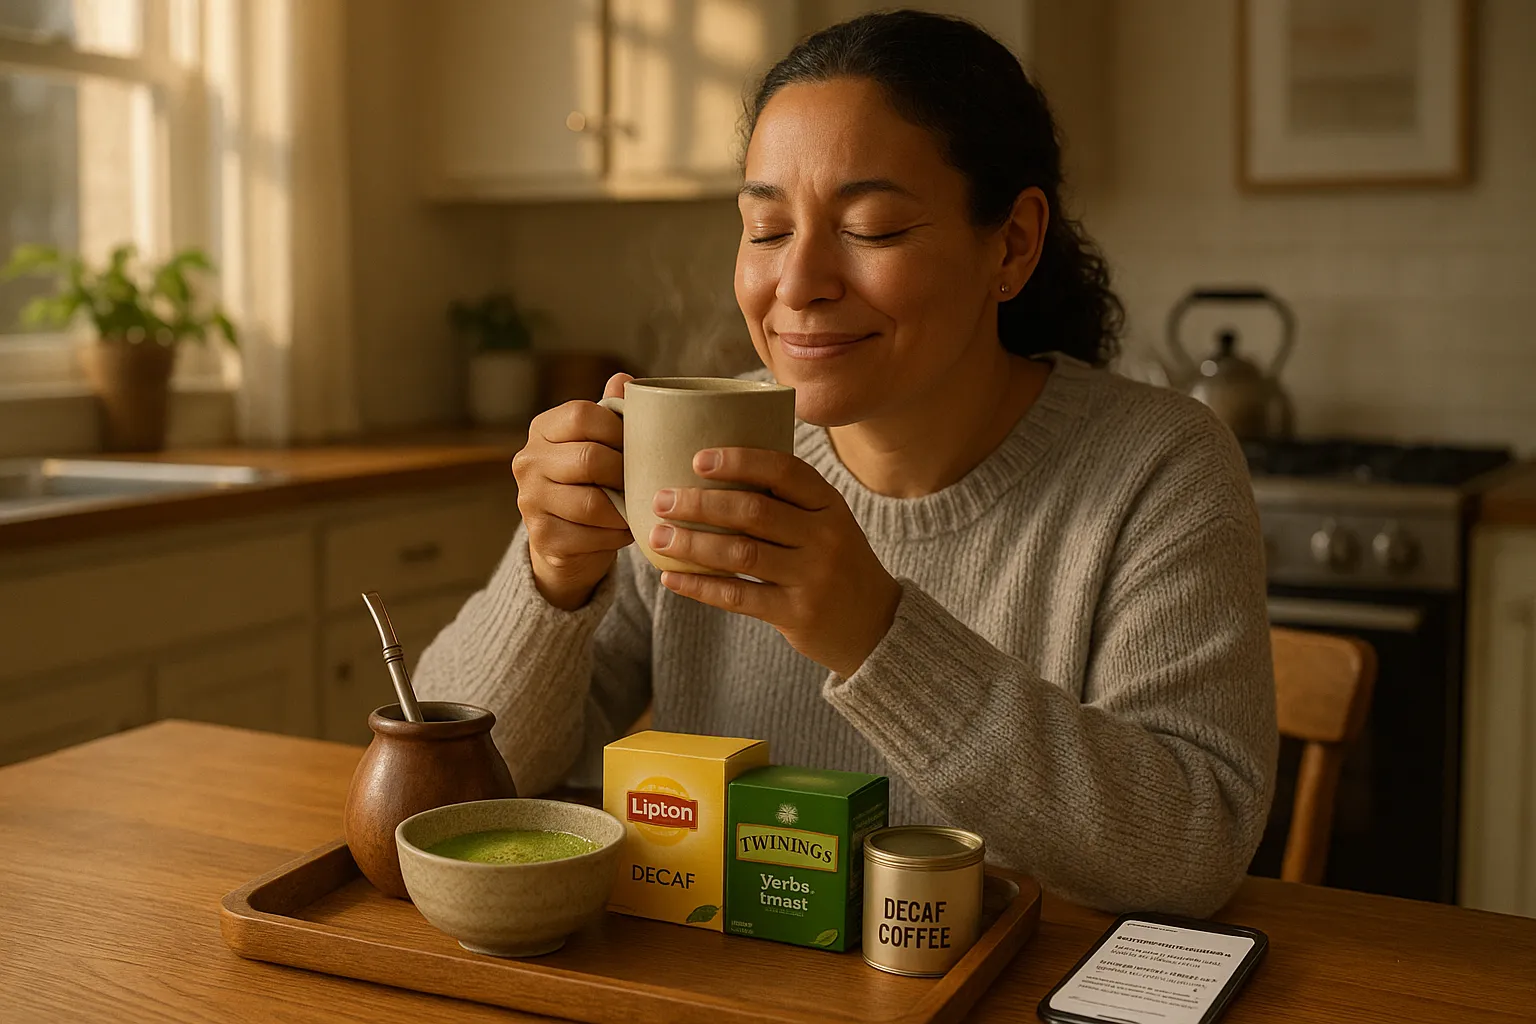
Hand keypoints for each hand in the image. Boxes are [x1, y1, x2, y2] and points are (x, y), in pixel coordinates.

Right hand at [512, 373, 633, 609]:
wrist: (568, 539)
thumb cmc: (592, 481)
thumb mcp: (600, 443)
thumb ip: (611, 413)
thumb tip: (624, 379)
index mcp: (543, 429)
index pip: (582, 415)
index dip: (619, 429)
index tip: (639, 445)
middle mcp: (528, 461)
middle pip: (589, 458)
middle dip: (625, 473)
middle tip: (643, 481)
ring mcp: (529, 500)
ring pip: (591, 503)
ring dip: (624, 508)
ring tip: (637, 507)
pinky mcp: (541, 537)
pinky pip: (591, 536)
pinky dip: (616, 535)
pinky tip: (623, 530)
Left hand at [649, 447, 901, 675]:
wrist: (877, 626)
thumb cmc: (837, 564)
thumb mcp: (828, 523)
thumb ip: (787, 501)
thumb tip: (714, 473)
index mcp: (830, 505)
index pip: (785, 471)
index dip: (740, 461)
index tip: (698, 459)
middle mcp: (824, 537)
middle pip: (753, 512)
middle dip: (700, 503)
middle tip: (661, 499)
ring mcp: (812, 577)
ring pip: (740, 554)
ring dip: (692, 544)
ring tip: (657, 537)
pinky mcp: (797, 614)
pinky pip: (739, 596)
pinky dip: (701, 586)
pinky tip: (672, 579)